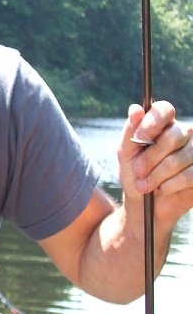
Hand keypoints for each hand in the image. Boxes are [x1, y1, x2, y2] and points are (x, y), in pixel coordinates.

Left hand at [117, 101, 192, 223]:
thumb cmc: (134, 174)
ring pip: (180, 158)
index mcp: (163, 125)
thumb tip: (135, 108)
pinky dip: (170, 185)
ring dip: (157, 175)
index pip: (165, 109)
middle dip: (151, 157)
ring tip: (144, 185)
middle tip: (138, 170)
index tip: (140, 138)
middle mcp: (183, 134)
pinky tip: (162, 189)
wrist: (144, 204)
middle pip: (173, 136)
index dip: (153, 122)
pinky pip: (189, 175)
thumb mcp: (126, 153)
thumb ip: (130, 131)